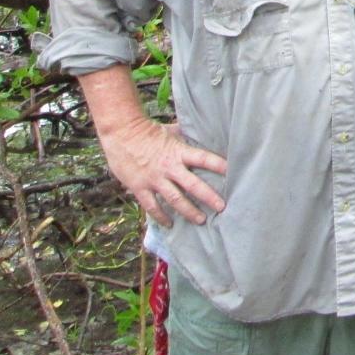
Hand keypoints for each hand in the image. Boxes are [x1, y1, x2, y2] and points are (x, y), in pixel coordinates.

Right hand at [99, 117, 226, 227]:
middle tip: (222, 207)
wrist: (121, 133)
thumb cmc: (148, 130)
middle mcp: (169, 167)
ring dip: (189, 211)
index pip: (204, 159)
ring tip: (201, 220)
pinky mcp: (140, 187)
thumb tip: (203, 133)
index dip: (219, 165)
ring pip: (175, 200)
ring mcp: (154, 179)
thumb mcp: (171, 131)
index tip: (233, 172)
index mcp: (179, 151)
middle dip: (208, 197)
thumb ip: (186, 137)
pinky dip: (161, 216)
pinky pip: (152, 206)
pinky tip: (169, 224)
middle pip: (193, 185)